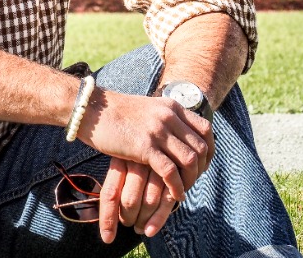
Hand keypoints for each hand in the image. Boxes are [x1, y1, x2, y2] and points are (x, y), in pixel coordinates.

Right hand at [76, 89, 213, 242]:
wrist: (93, 109)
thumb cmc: (117, 113)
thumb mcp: (148, 109)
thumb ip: (165, 119)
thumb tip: (178, 135)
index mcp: (172, 107)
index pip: (205, 130)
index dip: (209, 150)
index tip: (203, 165)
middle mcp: (169, 117)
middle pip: (200, 147)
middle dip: (201, 169)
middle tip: (192, 181)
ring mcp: (158, 131)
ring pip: (189, 160)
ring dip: (190, 180)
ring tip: (183, 190)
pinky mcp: (144, 146)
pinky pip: (170, 171)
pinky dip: (176, 186)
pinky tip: (174, 195)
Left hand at [99, 158, 178, 241]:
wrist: (160, 133)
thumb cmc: (136, 155)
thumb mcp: (121, 162)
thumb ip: (116, 185)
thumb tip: (106, 224)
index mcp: (119, 160)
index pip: (110, 194)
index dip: (108, 219)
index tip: (107, 238)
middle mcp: (136, 162)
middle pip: (129, 201)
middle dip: (128, 219)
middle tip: (129, 224)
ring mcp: (156, 167)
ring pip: (148, 203)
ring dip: (144, 221)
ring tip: (140, 228)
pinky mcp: (173, 173)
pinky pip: (166, 201)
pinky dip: (159, 220)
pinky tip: (151, 230)